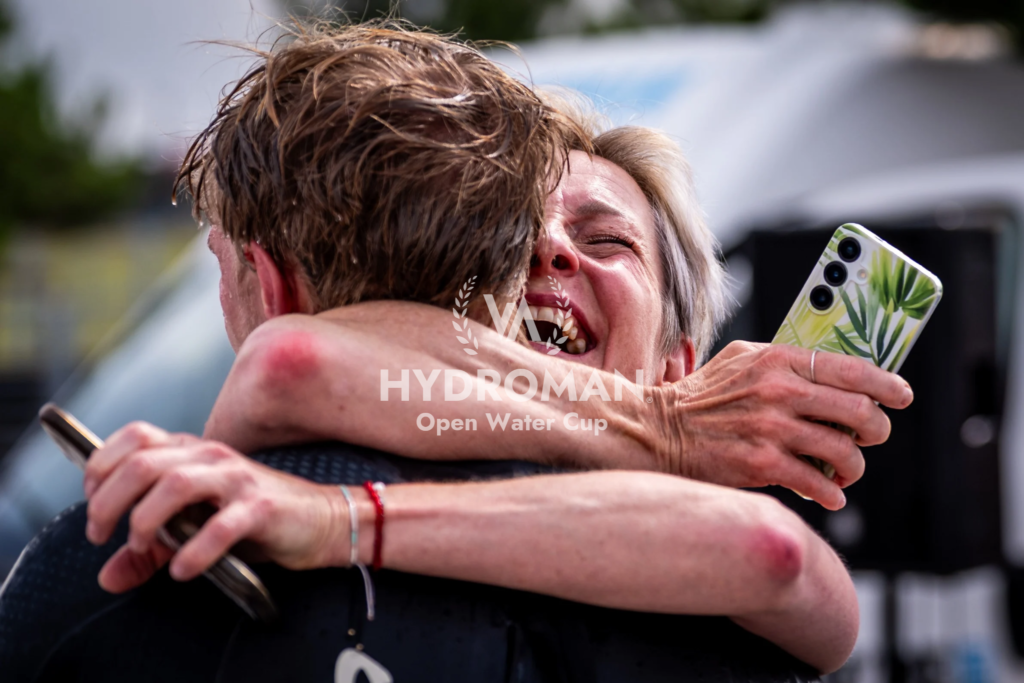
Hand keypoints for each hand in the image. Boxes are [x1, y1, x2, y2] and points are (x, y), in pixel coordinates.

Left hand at [82, 422, 346, 592]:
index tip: (92, 501)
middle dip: (109, 502)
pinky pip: (219, 527)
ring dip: (145, 520)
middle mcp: (211, 456)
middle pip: (143, 464)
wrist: (321, 520)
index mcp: (193, 451)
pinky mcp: (260, 507)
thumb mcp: (195, 528)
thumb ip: (151, 549)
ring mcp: (237, 479)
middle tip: (101, 535)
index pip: (135, 438)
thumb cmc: (256, 518)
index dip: (101, 466)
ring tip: (140, 548)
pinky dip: (193, 552)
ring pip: (174, 484)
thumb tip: (109, 576)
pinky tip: (183, 569)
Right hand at [654, 342, 913, 509]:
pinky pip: (818, 483)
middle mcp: (778, 391)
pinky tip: (828, 494)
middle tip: (870, 438)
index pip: (852, 368)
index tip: (901, 396)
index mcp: (777, 360)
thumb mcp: (741, 359)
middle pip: (860, 411)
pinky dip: (831, 493)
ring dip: (854, 466)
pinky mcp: (761, 464)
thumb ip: (784, 361)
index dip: (887, 384)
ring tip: (845, 471)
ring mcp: (771, 429)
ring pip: (845, 452)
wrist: (658, 431)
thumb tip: (835, 372)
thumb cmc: (702, 398)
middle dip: (876, 429)